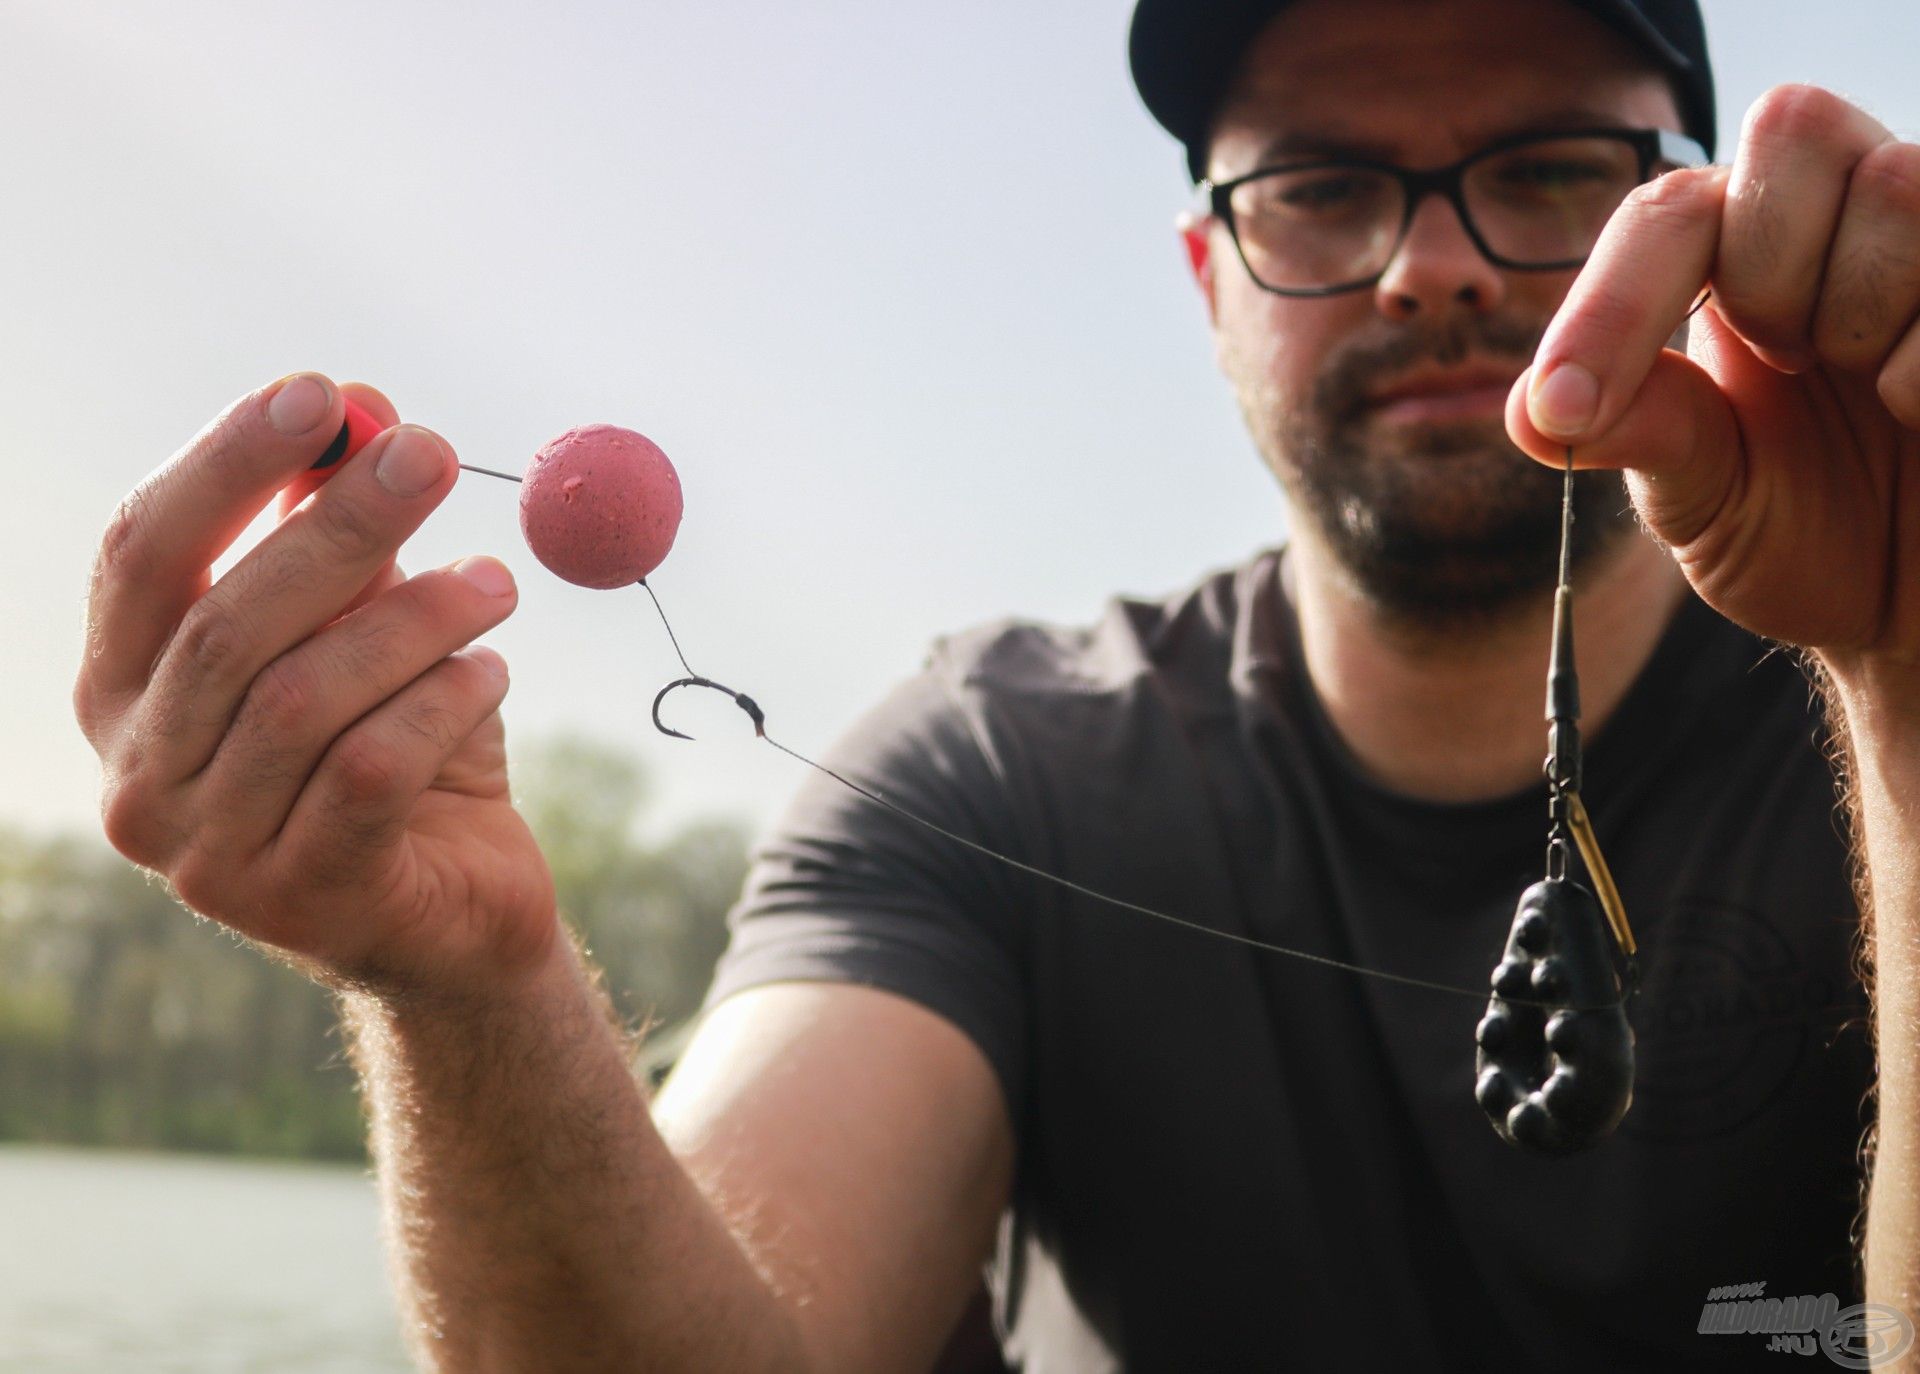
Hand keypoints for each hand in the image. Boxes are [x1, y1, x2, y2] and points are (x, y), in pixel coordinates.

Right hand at [74, 373, 557, 995]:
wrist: (456, 915)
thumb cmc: (400, 751)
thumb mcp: (365, 629)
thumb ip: (340, 530)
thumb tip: (359, 407)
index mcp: (123, 690)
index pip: (141, 555)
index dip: (224, 465)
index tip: (320, 393)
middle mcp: (139, 776)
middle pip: (225, 623)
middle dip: (337, 524)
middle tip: (431, 455)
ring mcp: (209, 855)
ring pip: (303, 700)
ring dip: (413, 619)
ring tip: (496, 583)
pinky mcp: (304, 902)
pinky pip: (369, 773)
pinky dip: (439, 705)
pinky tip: (491, 673)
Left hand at [1505, 86, 1919, 673]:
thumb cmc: (1814, 539)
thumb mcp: (1703, 498)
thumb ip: (1640, 435)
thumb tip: (1526, 412)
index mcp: (1747, 257)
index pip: (1670, 212)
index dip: (1610, 306)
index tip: (1563, 412)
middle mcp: (1849, 219)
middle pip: (1792, 129)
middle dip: (1770, 268)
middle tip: (1792, 363)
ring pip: (1896, 184)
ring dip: (1861, 316)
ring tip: (1875, 394)